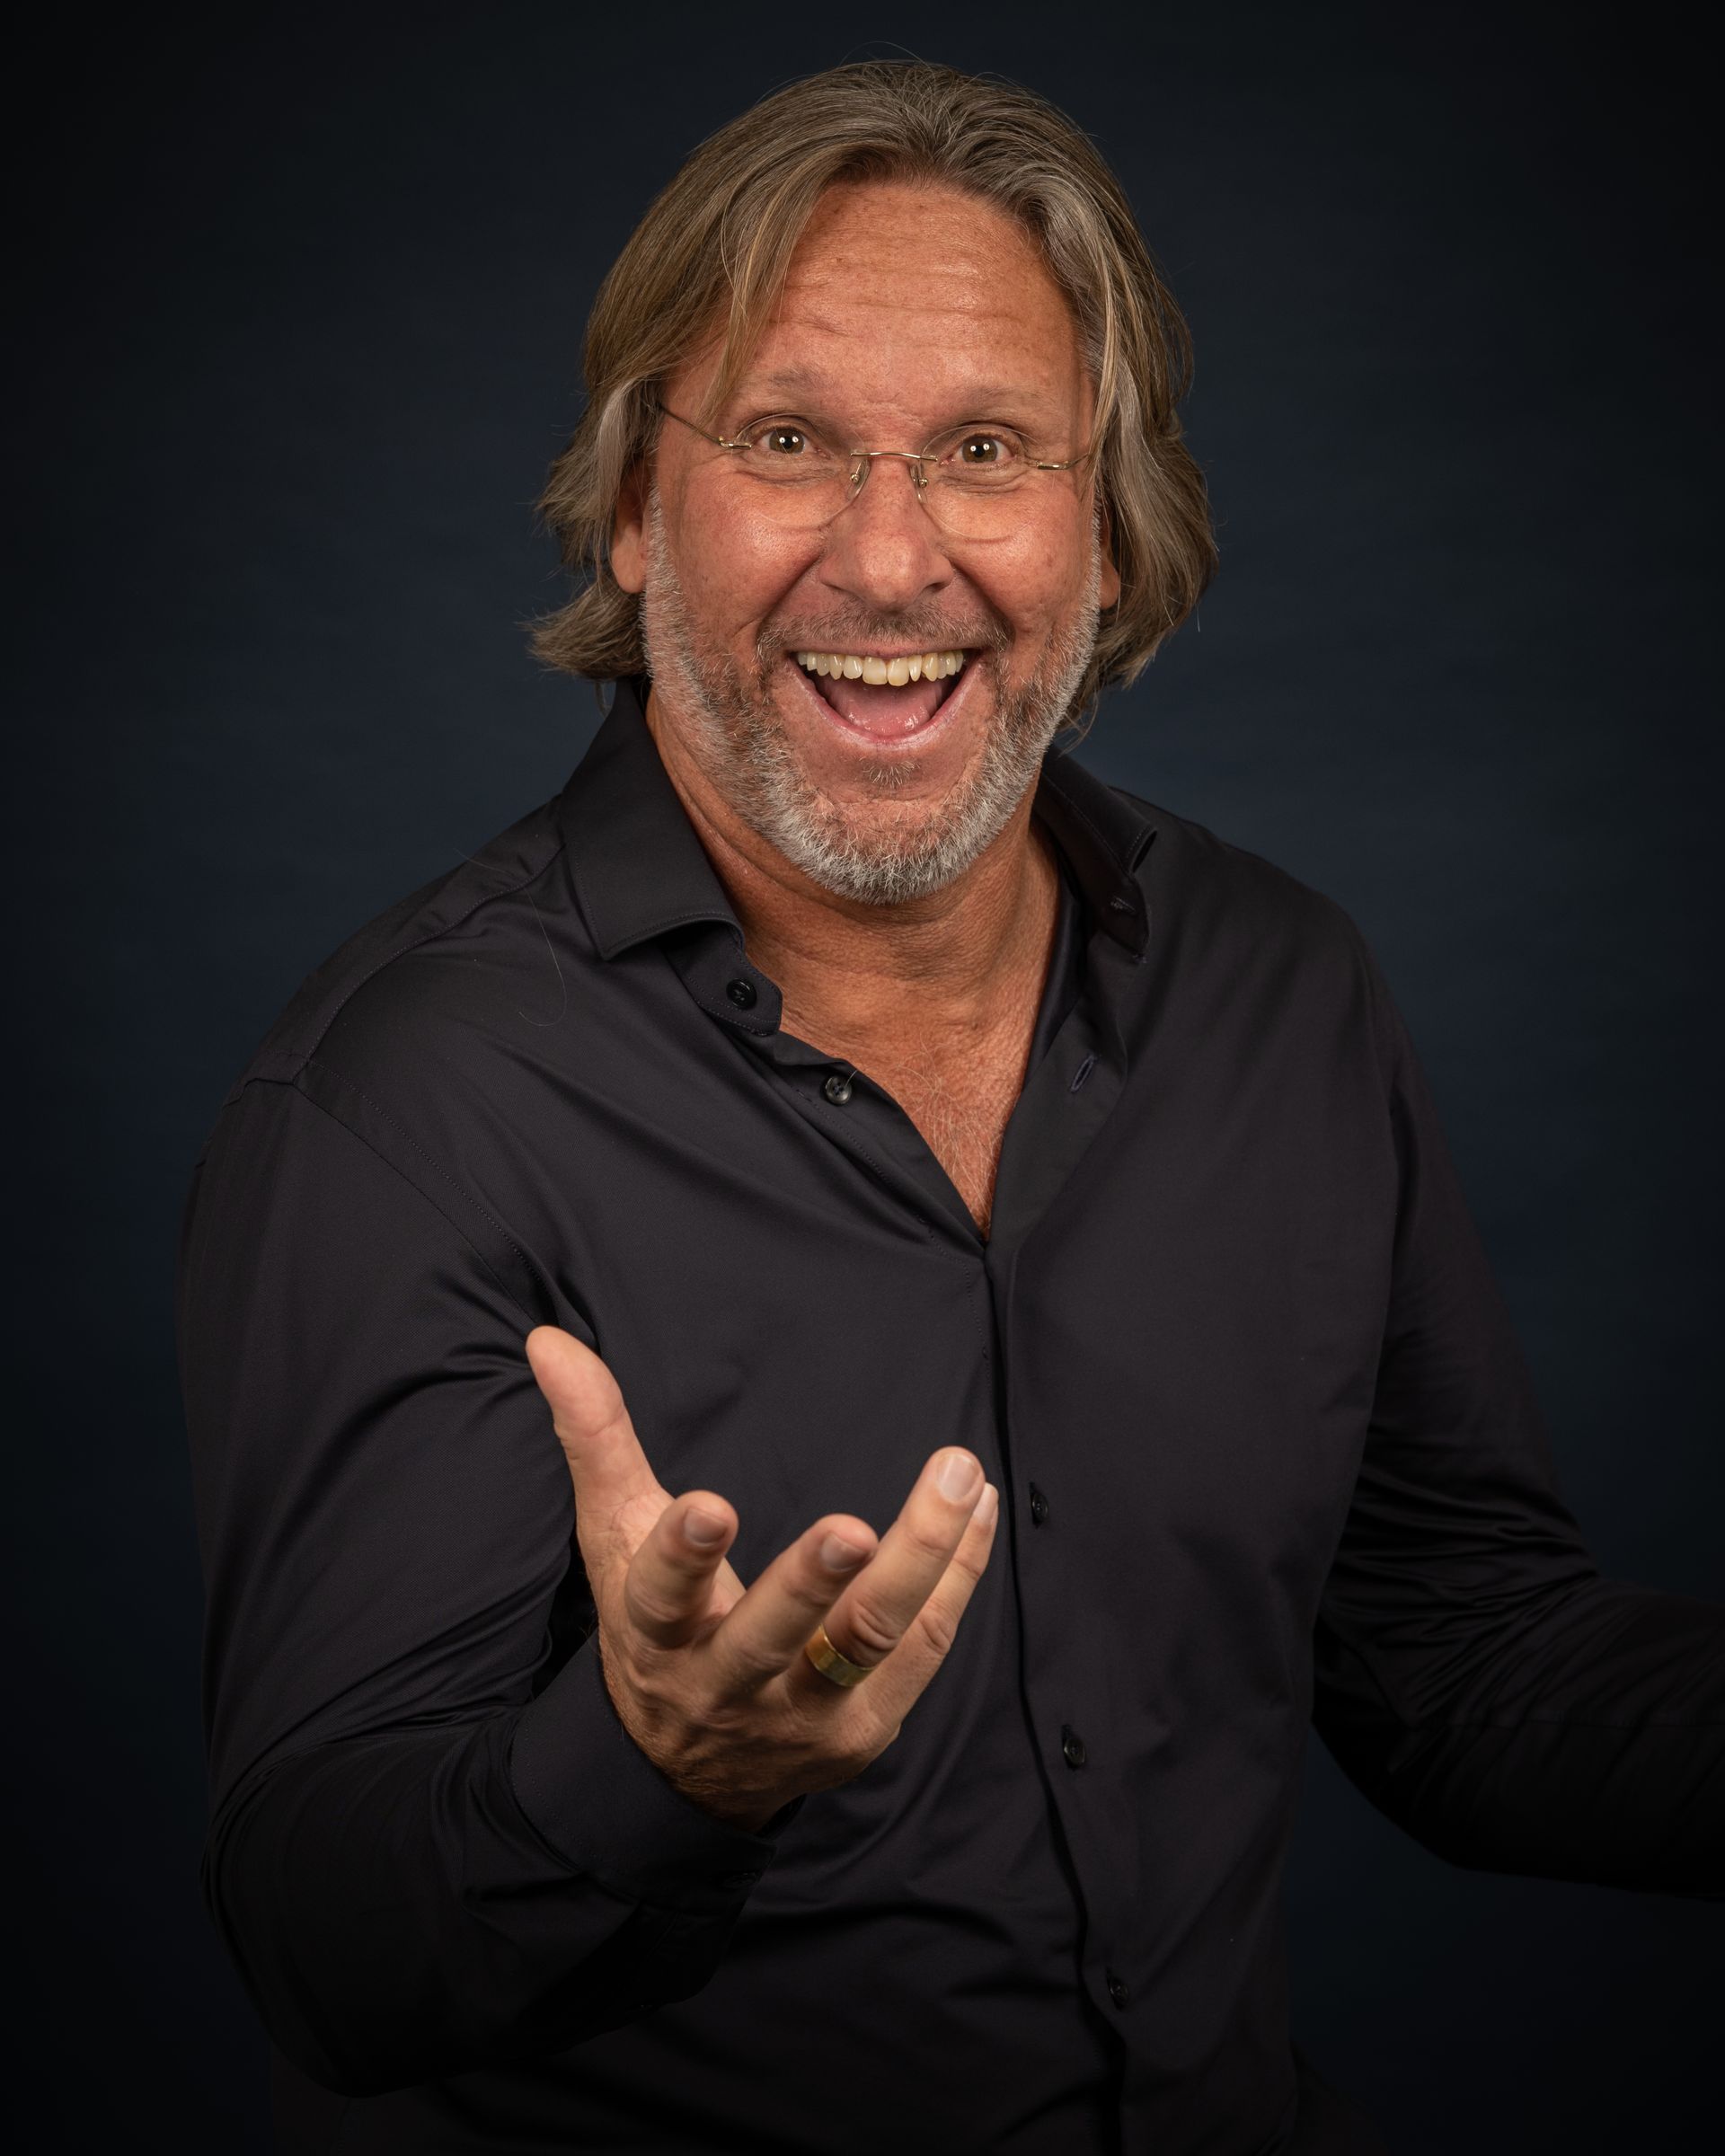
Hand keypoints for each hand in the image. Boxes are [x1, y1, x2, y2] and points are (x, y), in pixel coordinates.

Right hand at [525, 1325, 999, 1832]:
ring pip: (867, 1644)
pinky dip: (957, 1574)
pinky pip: (923, 1648)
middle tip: (853, 1528)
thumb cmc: (655, 1626)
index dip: (683, 1554)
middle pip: (770, 1638)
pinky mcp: (863, 1731)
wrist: (686, 1772)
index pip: (660, 1597)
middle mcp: (725, 1685)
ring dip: (919, 1562)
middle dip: (811, 1585)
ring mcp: (800, 1716)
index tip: (710, 1504)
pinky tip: (979, 1507)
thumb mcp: (615, 1538)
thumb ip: (594, 1439)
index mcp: (656, 1635)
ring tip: (959, 1480)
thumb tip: (549, 1341)